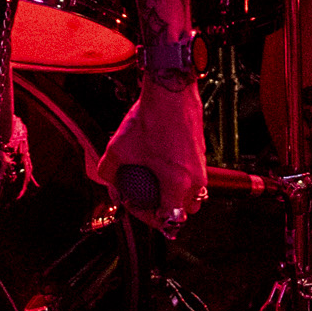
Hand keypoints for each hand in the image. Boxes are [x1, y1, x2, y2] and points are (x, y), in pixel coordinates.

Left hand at [97, 79, 206, 231]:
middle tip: (146, 199)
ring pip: (192, 193)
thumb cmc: (148, 119)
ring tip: (154, 182)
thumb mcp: (118, 148)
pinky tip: (159, 163)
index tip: (136, 206)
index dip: (149, 218)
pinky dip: (180, 176)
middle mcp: (196, 178)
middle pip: (185, 210)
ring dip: (175, 194)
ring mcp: (202, 165)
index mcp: (178, 184)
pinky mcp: (202, 152)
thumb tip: (109, 182)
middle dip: (166, 209)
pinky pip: (193, 175)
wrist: (170, 91)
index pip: (169, 219)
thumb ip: (109, 171)